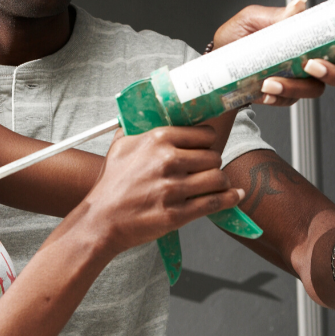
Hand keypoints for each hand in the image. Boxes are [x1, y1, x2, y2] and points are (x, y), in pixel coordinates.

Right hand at [82, 125, 244, 255]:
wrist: (101, 219)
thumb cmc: (110, 184)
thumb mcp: (119, 147)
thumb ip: (136, 129)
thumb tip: (145, 116)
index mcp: (157, 139)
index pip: (204, 134)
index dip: (208, 141)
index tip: (207, 147)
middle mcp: (167, 161)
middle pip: (213, 156)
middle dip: (212, 163)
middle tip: (206, 170)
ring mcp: (173, 188)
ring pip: (218, 178)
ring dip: (220, 182)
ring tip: (215, 184)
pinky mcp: (177, 213)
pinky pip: (214, 202)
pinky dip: (229, 199)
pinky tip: (234, 195)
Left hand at [213, 0, 334, 106]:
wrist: (214, 66)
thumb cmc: (234, 40)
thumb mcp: (250, 20)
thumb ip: (275, 15)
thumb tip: (299, 5)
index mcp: (309, 37)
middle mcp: (310, 60)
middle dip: (333, 73)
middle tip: (312, 66)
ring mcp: (299, 79)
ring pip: (315, 90)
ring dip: (294, 87)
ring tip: (270, 81)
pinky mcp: (284, 95)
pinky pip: (290, 101)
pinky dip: (277, 97)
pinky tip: (263, 91)